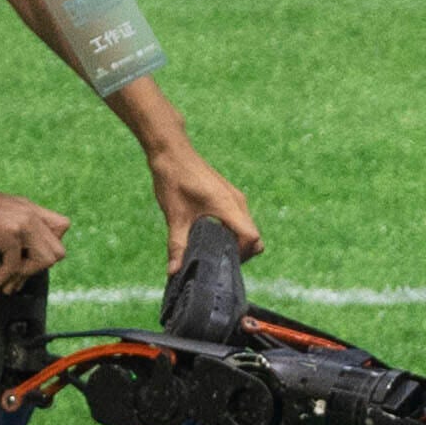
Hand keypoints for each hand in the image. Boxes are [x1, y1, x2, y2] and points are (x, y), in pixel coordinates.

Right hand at [0, 175, 78, 277]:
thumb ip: (9, 235)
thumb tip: (12, 268)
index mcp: (29, 208)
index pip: (63, 227)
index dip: (49, 247)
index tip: (28, 258)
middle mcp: (30, 214)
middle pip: (58, 251)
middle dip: (38, 270)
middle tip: (15, 278)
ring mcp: (21, 223)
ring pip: (45, 261)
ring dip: (23, 277)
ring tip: (4, 285)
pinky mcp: (6, 233)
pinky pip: (14, 266)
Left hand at [147, 137, 263, 261]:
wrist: (171, 152)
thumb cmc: (174, 179)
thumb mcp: (174, 216)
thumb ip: (177, 245)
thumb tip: (173, 272)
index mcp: (228, 206)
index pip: (252, 237)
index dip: (242, 255)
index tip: (222, 261)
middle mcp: (237, 202)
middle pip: (254, 236)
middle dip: (240, 252)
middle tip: (215, 260)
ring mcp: (235, 197)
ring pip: (248, 228)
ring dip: (236, 241)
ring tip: (211, 249)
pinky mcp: (229, 195)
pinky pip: (240, 219)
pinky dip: (232, 231)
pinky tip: (210, 235)